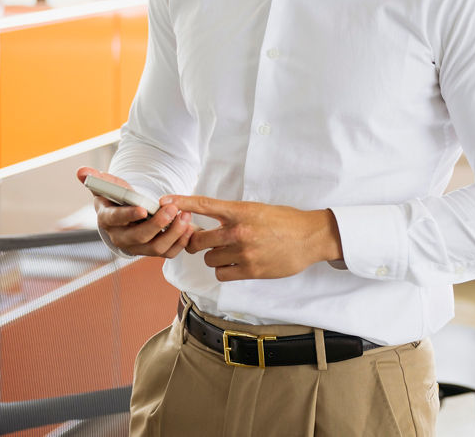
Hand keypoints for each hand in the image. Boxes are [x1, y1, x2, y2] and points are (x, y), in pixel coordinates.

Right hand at [75, 166, 193, 257]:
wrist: (129, 212)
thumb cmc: (118, 197)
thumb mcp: (107, 185)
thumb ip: (96, 178)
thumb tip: (82, 172)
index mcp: (108, 220)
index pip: (115, 220)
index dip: (128, 215)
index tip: (143, 209)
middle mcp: (121, 238)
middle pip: (139, 237)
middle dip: (157, 224)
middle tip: (172, 209)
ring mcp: (138, 247)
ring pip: (156, 248)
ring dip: (173, 233)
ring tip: (185, 216)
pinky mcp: (153, 250)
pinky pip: (168, 253)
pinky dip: (180, 243)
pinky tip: (190, 227)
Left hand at [176, 195, 342, 281]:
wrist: (310, 237)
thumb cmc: (286, 221)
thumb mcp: (258, 209)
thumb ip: (235, 215)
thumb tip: (213, 221)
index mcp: (240, 211)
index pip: (203, 205)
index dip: (181, 202)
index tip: (164, 201)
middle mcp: (238, 231)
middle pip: (197, 240)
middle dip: (195, 241)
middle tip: (202, 241)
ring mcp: (244, 252)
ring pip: (209, 258)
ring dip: (213, 256)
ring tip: (228, 252)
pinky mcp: (250, 270)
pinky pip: (222, 273)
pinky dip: (224, 270)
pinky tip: (235, 264)